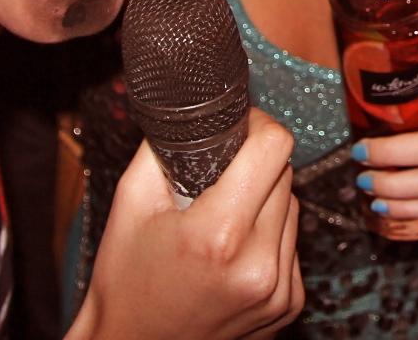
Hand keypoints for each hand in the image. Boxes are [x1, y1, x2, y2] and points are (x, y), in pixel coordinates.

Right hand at [69, 109, 303, 339]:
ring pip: (292, 208)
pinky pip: (291, 244)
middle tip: (216, 182)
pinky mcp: (288, 304)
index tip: (239, 128)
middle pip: (284, 174)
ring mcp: (278, 290)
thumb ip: (166, 147)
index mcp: (218, 234)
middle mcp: (257, 265)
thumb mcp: (131, 203)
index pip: (275, 147)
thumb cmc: (125, 280)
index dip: (256, 126)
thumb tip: (196, 112)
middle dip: (254, 167)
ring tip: (221, 223)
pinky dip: (269, 238)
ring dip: (264, 203)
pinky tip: (234, 253)